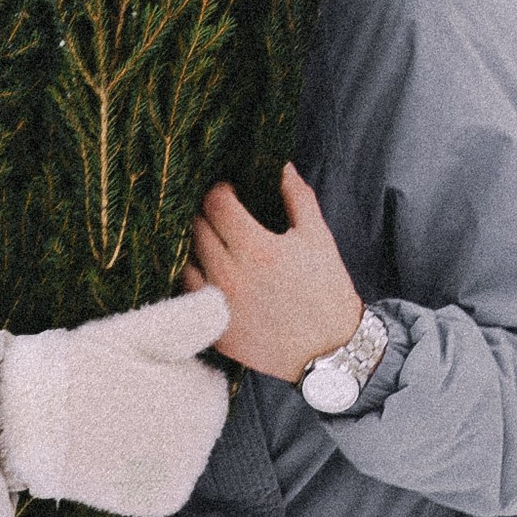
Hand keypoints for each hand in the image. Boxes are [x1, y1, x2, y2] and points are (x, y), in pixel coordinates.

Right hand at [0, 290, 231, 516]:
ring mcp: (184, 477)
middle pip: (198, 417)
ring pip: (184, 449)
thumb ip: (191, 317)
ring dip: (159, 438)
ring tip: (112, 424)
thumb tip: (223, 301)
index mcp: (206, 398)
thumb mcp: (137, 330)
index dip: (168, 371)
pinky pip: (169, 481)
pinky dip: (148, 472)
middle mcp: (204, 444)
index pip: (206, 381)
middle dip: (169, 405)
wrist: (29, 422)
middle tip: (117, 398)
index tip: (131, 371)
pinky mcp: (163, 503)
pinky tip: (115, 456)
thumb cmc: (82, 366)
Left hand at [185, 165, 364, 382]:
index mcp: (257, 248)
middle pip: (197, 228)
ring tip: (215, 245)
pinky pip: (189, 294)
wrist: (330, 350)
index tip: (229, 192)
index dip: (221, 191)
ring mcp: (219, 305)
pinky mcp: (215, 330)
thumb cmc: (326, 291)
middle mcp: (231, 276)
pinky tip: (213, 274)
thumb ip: (297, 196)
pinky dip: (197, 279)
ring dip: (198, 246)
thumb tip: (280, 166)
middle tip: (223, 216)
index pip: (216, 203)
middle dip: (208, 215)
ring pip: (186, 260)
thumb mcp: (318, 237)